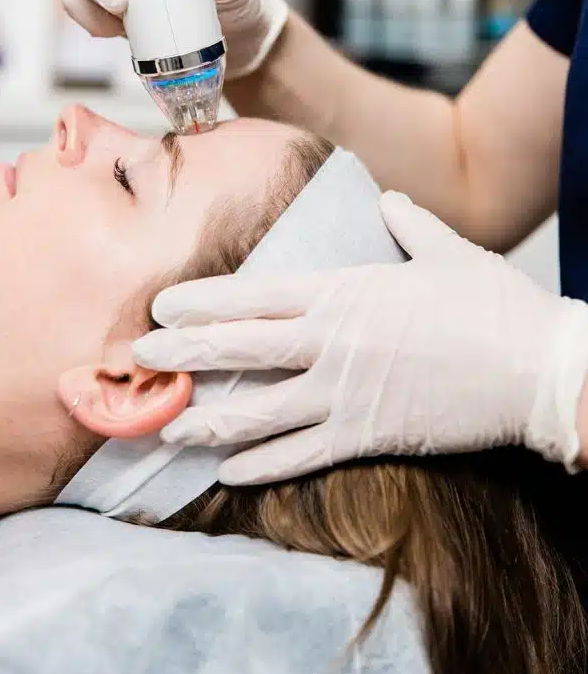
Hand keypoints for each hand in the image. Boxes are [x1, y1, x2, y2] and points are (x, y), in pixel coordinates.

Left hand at [133, 193, 587, 485]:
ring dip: (207, 421)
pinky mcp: (366, 435)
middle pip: (238, 350)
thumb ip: (408, 224)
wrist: (536, 369)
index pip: (252, 296)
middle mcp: (330, 342)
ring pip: (257, 411)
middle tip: (137, 361)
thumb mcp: (445, 252)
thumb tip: (391, 201)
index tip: (161, 307)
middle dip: (181, 356)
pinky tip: (229, 472)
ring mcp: (344, 393)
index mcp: (342, 293)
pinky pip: (300, 456)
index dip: (200, 303)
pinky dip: (261, 466)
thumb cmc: (492, 305)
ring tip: (168, 428)